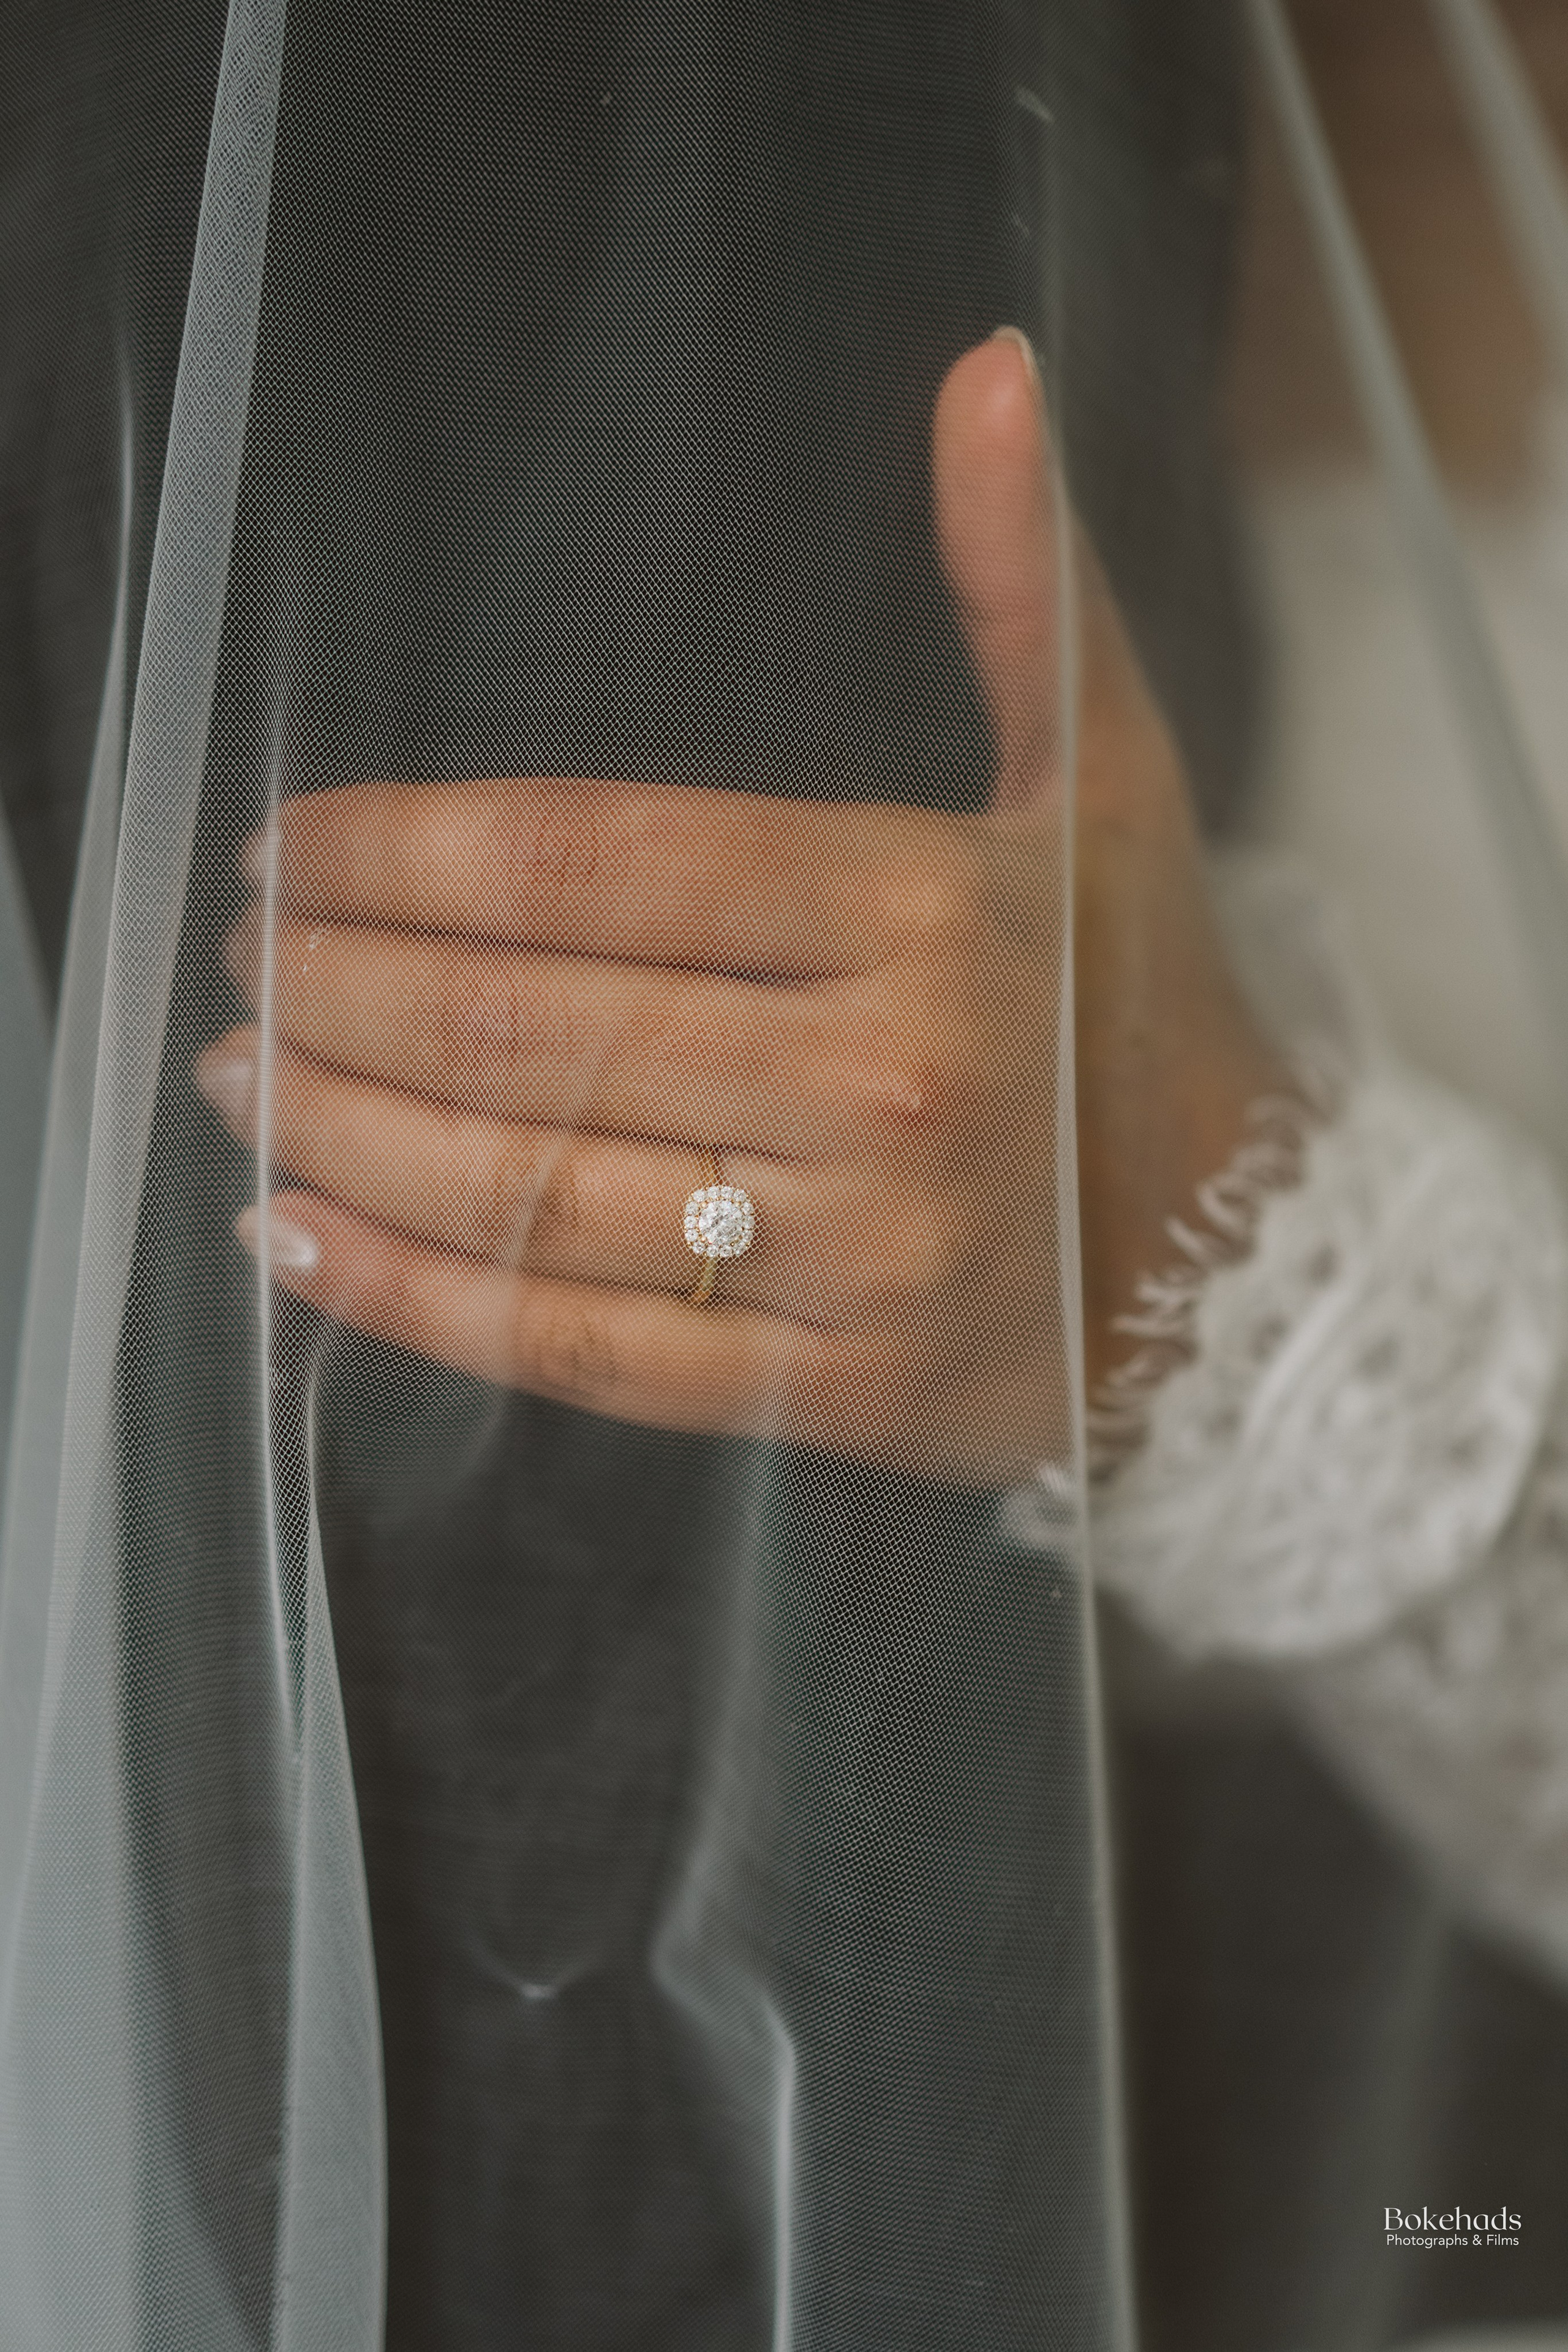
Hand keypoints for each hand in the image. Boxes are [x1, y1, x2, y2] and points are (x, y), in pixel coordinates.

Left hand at [198, 333, 1284, 1479]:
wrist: (1243, 1267)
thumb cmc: (1135, 1008)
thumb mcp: (1106, 784)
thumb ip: (1022, 584)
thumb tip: (986, 370)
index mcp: (921, 915)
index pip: (597, 865)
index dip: (404, 851)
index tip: (288, 846)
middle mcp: (879, 1087)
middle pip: (533, 1028)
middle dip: (343, 985)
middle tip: (241, 952)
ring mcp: (849, 1255)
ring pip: (529, 1190)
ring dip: (341, 1129)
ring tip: (236, 1076)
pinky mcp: (823, 1393)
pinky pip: (573, 1348)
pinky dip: (412, 1298)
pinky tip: (293, 1242)